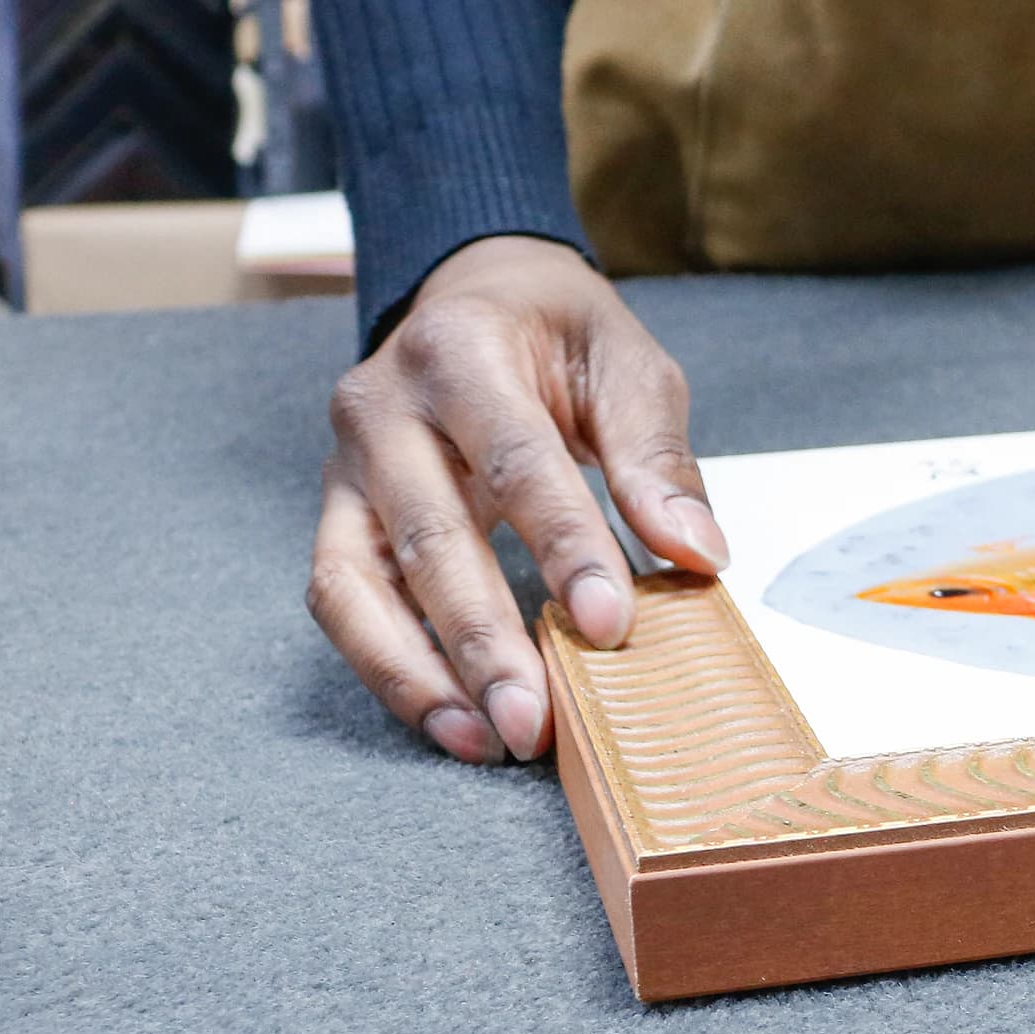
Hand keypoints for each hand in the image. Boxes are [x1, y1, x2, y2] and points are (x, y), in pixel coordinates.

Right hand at [305, 236, 728, 763]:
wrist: (475, 294)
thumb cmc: (559, 333)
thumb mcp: (628, 364)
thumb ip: (655, 458)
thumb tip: (697, 553)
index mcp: (460, 349)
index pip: (515, 460)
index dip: (563, 548)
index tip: (610, 627)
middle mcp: (382, 407)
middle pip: (426, 536)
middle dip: (482, 638)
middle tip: (536, 720)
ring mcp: (345, 466)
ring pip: (357, 584)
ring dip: (420, 674)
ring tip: (489, 739)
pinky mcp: (338, 514)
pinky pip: (344, 601)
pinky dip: (391, 667)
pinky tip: (452, 719)